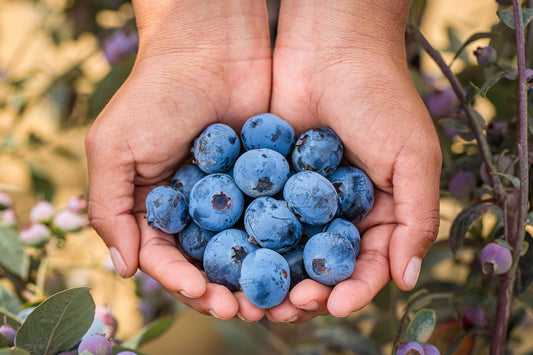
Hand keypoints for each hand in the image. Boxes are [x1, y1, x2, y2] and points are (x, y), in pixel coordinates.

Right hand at [85, 1, 271, 319]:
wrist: (212, 43)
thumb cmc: (156, 92)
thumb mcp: (114, 148)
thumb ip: (109, 209)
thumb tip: (123, 268)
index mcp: (155, 204)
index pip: (167, 257)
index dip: (183, 282)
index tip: (207, 297)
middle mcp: (195, 205)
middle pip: (210, 260)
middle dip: (226, 288)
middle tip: (249, 309)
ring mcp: (233, 193)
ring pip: (246, 246)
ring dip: (258, 274)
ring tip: (278, 296)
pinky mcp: (267, 179)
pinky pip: (276, 217)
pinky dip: (285, 241)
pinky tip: (299, 260)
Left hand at [249, 0, 441, 322]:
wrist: (331, 47)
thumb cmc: (381, 97)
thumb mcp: (414, 157)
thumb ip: (417, 218)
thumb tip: (408, 279)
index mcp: (378, 212)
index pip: (366, 265)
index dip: (352, 290)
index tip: (332, 305)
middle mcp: (339, 212)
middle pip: (322, 266)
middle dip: (307, 291)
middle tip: (286, 307)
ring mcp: (302, 199)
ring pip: (287, 250)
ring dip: (275, 276)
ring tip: (257, 296)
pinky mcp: (271, 182)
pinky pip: (260, 218)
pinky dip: (251, 241)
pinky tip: (236, 258)